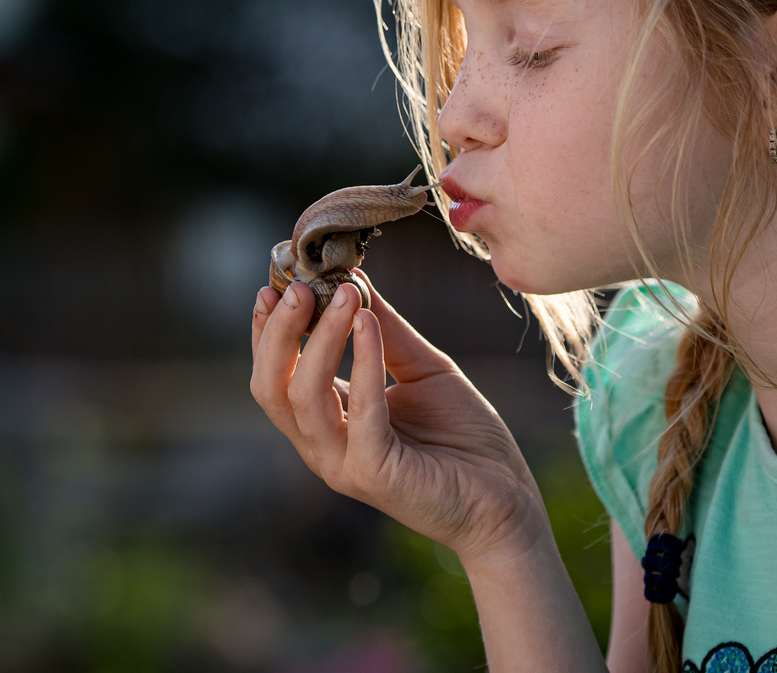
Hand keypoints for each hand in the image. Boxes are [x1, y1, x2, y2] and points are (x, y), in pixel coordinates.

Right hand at [249, 273, 547, 565]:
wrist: (507, 499)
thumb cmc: (464, 436)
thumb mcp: (421, 369)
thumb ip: (387, 330)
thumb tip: (356, 278)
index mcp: (328, 422)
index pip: (276, 375)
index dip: (268, 330)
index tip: (277, 284)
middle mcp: (324, 446)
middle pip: (273, 387)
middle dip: (278, 333)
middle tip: (299, 287)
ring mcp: (344, 464)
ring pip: (304, 398)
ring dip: (319, 340)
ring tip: (344, 295)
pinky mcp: (374, 475)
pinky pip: (359, 412)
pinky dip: (361, 363)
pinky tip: (369, 323)